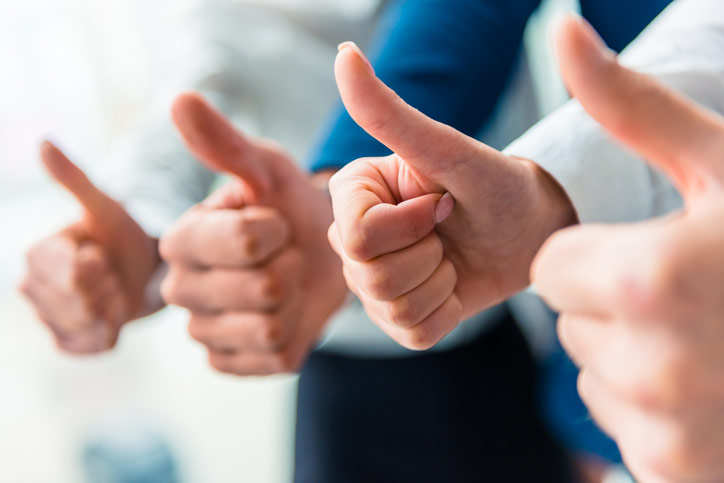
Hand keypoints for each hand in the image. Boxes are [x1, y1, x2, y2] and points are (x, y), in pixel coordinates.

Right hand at [20, 142, 160, 353]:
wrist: (139, 268)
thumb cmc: (121, 234)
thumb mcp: (105, 206)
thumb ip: (75, 179)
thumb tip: (43, 142)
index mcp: (37, 254)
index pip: (73, 276)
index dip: (99, 269)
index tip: (104, 256)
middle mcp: (31, 287)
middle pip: (82, 304)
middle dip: (110, 290)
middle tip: (115, 274)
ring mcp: (46, 317)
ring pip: (88, 326)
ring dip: (114, 311)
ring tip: (116, 291)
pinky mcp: (64, 341)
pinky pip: (90, 348)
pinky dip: (111, 334)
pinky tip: (114, 315)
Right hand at [160, 93, 345, 374]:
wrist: (312, 256)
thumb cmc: (287, 207)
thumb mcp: (264, 168)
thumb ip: (224, 143)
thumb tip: (181, 99)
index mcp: (179, 239)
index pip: (246, 241)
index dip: (278, 229)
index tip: (277, 221)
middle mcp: (179, 289)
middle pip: (264, 290)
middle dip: (293, 266)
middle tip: (288, 253)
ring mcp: (202, 332)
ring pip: (271, 327)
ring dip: (297, 301)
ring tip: (288, 282)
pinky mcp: (228, 363)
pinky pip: (274, 358)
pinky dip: (295, 334)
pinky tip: (287, 314)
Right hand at [326, 42, 575, 349]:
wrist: (531, 230)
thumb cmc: (496, 185)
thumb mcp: (448, 151)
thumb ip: (390, 114)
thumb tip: (344, 55)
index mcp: (352, 195)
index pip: (357, 237)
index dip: (411, 226)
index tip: (441, 202)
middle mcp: (351, 239)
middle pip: (370, 276)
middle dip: (429, 255)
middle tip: (450, 229)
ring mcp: (370, 284)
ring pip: (391, 307)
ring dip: (441, 283)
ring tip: (455, 255)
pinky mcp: (395, 318)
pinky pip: (412, 332)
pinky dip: (447, 312)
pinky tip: (455, 283)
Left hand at [532, 17, 723, 481]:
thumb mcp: (723, 163)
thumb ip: (629, 105)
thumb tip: (561, 27)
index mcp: (649, 279)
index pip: (551, 269)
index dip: (597, 255)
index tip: (656, 248)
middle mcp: (652, 365)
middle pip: (570, 323)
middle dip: (616, 304)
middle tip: (696, 296)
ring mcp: (670, 434)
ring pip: (595, 375)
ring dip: (635, 356)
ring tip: (713, 341)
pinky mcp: (681, 474)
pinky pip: (623, 430)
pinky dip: (655, 411)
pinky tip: (719, 390)